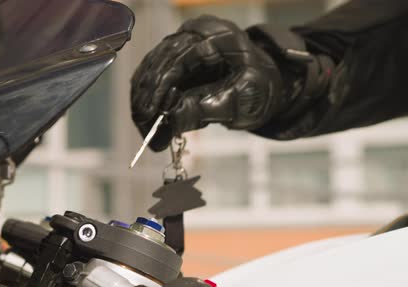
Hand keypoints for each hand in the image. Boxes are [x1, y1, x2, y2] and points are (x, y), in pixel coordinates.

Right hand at [130, 15, 283, 150]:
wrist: (262, 85)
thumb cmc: (258, 90)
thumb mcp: (239, 103)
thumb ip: (206, 109)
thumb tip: (171, 121)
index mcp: (218, 36)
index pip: (178, 58)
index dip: (159, 87)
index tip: (150, 114)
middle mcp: (196, 33)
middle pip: (159, 62)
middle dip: (148, 99)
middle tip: (146, 131)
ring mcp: (183, 43)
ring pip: (151, 69)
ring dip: (144, 101)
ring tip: (147, 132)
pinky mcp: (174, 57)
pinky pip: (153, 76)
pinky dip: (148, 99)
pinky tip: (148, 120)